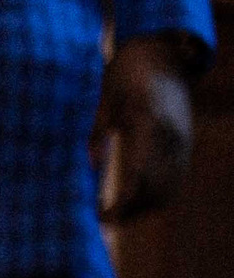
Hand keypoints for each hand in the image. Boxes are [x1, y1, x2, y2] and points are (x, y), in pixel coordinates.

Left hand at [96, 32, 198, 222]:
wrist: (162, 56)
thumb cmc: (125, 76)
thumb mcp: (104, 100)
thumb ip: (97, 132)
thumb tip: (91, 165)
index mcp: (148, 123)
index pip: (138, 176)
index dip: (122, 204)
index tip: (101, 217)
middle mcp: (171, 135)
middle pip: (155, 190)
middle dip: (130, 212)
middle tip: (103, 220)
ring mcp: (182, 141)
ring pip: (169, 189)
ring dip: (144, 208)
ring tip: (116, 215)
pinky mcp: (186, 144)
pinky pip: (176, 179)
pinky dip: (158, 196)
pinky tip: (135, 203)